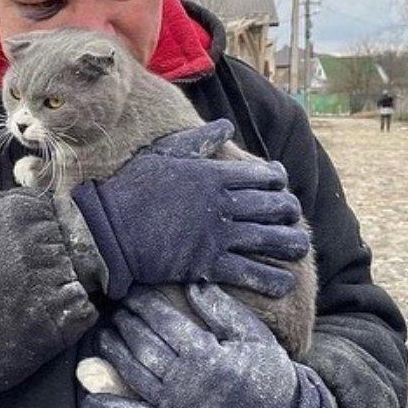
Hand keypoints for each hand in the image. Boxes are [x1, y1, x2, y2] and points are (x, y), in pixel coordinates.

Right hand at [70, 120, 308, 298]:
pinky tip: (283, 282)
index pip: (264, 175)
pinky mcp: (208, 264)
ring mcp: (217, 235)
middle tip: (292, 216)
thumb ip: (198, 140)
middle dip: (290, 211)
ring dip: (291, 244)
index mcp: (213, 175)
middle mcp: (222, 204)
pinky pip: (251, 273)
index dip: (279, 180)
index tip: (280, 185)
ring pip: (271, 239)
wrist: (107, 229)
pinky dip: (272, 279)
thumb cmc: (131, 189)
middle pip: (274, 206)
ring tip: (299, 248)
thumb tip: (227, 125)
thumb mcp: (163, 154)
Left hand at [80, 284, 330, 407]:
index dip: (143, 303)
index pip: (163, 321)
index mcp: (206, 355)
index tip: (131, 289)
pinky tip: (90, 402)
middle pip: (143, 344)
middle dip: (126, 322)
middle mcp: (185, 381)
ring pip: (133, 374)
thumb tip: (192, 282)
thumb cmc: (270, 374)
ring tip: (103, 335)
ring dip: (114, 352)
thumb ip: (221, 310)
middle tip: (115, 307)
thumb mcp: (253, 336)